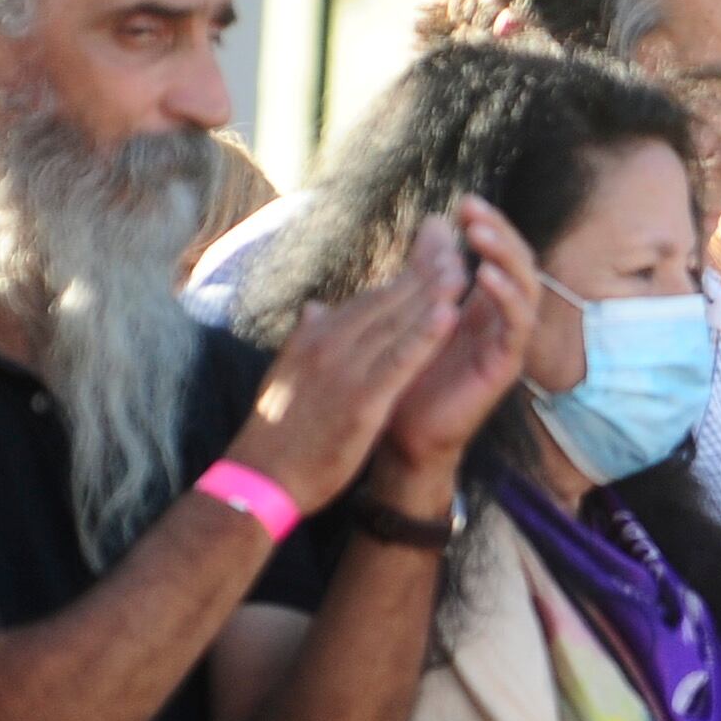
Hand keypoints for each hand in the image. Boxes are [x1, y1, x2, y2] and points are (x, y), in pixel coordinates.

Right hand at [228, 244, 466, 511]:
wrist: (260, 478)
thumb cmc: (277, 431)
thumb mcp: (288, 374)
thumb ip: (307, 338)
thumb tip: (316, 309)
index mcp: (317, 336)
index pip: (369, 298)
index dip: (405, 275)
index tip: (432, 253)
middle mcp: (330, 342)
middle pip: (386, 300)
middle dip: (423, 272)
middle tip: (454, 243)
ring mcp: (345, 369)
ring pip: (396, 323)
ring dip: (431, 295)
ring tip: (461, 269)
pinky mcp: (360, 400)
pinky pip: (398, 362)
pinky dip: (424, 337)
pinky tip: (448, 316)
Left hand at [372, 201, 537, 486]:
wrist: (399, 437)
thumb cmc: (404, 376)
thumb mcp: (412, 312)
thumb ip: (424, 269)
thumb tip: (432, 220)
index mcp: (479, 303)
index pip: (500, 252)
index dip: (489, 224)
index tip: (461, 203)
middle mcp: (499, 318)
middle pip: (520, 261)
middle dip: (500, 231)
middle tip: (472, 209)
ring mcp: (506, 341)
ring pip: (527, 287)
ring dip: (506, 257)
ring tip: (479, 235)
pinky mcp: (505, 366)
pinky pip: (518, 326)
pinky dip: (507, 298)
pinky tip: (486, 277)